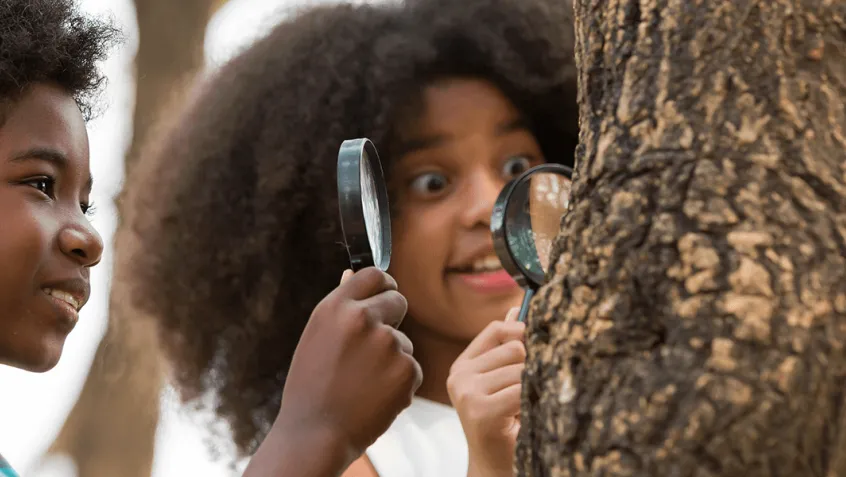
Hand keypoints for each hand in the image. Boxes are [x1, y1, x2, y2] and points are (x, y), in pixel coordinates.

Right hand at [262, 267, 422, 471]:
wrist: (316, 435)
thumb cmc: (311, 387)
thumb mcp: (317, 337)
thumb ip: (340, 307)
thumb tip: (351, 273)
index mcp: (336, 307)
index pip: (374, 274)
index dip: (383, 285)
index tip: (385, 295)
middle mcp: (363, 318)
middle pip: (398, 301)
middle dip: (392, 320)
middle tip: (373, 349)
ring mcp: (387, 344)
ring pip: (404, 341)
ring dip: (392, 359)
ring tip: (362, 383)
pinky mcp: (406, 370)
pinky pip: (412, 369)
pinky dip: (399, 383)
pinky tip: (374, 397)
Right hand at [447, 308, 524, 476]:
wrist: (496, 466)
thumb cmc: (504, 424)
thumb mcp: (502, 382)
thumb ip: (505, 347)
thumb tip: (515, 308)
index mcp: (462, 366)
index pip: (496, 329)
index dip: (522, 332)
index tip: (537, 345)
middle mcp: (459, 377)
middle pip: (514, 347)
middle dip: (531, 366)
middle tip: (528, 392)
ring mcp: (467, 394)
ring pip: (521, 368)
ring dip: (533, 387)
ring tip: (524, 407)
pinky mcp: (481, 411)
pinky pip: (523, 389)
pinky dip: (533, 400)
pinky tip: (525, 416)